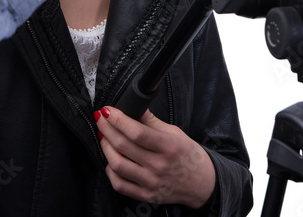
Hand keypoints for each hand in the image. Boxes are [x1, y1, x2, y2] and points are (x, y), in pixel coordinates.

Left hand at [94, 106, 215, 208]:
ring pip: (117, 164)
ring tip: (104, 137)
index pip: (137, 132)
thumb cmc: (189, 156)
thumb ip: (152, 121)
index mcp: (169, 147)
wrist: (202, 184)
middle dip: (106, 129)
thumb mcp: (175, 133)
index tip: (107, 110)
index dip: (118, 119)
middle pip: (123, 146)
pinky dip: (110, 170)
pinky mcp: (146, 195)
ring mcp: (151, 182)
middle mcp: (159, 166)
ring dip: (105, 147)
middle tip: (100, 119)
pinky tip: (110, 160)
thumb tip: (135, 106)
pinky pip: (119, 184)